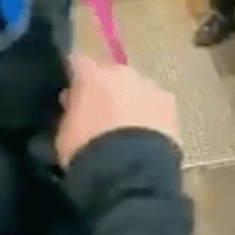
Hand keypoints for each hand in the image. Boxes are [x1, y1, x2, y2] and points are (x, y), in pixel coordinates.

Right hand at [55, 54, 179, 167]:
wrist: (129, 170)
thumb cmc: (86, 151)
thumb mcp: (63, 134)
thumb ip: (70, 111)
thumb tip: (73, 101)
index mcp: (90, 74)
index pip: (78, 63)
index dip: (75, 79)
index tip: (72, 95)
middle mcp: (121, 71)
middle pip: (111, 73)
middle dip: (107, 89)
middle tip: (102, 114)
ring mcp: (149, 85)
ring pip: (136, 87)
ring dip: (131, 101)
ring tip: (128, 129)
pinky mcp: (170, 102)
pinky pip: (156, 104)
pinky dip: (152, 114)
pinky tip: (147, 136)